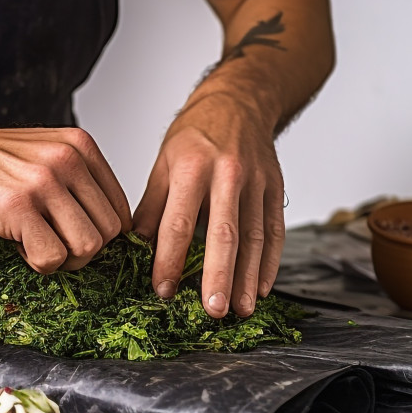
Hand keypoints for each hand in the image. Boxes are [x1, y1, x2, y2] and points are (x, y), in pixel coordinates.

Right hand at [0, 125, 131, 272]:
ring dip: (63, 259)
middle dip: (83, 251)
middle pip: (109, 232)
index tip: (73, 238)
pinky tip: (17, 243)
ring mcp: (44, 182)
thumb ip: (78, 183)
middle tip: (52, 245)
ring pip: (87, 246)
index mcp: (81, 146)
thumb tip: (108, 232)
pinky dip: (38, 263)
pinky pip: (52, 257)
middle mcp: (68, 160)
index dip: (100, 236)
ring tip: (34, 243)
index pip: (120, 209)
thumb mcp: (45, 157)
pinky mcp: (18, 206)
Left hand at [132, 93, 283, 318]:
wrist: (239, 101)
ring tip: (242, 309)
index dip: (170, 260)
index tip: (163, 290)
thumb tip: (135, 249)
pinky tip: (263, 287)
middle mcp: (228, 175)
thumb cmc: (196, 133)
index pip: (178, 223)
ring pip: (254, 238)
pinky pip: (275, 231)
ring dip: (248, 278)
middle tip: (213, 311)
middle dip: (218, 276)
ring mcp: (257, 183)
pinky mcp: (276, 189)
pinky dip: (270, 263)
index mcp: (192, 168)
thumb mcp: (164, 163)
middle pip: (223, 234)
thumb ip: (152, 207)